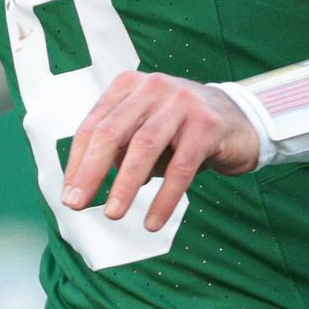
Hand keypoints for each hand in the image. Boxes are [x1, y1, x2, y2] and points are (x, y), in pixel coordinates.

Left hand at [62, 73, 259, 233]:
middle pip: (112, 132)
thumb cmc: (182, 130)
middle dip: (91, 172)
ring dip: (124, 185)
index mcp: (130, 86)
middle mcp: (153, 87)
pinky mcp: (207, 124)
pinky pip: (181, 166)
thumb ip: (118, 150)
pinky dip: (164, 198)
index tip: (69, 194)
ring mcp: (181, 102)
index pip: (93, 125)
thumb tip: (86, 183)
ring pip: (143, 146)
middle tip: (77, 204)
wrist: (239, 121)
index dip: (77, 162)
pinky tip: (153, 221)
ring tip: (112, 214)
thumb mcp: (145, 132)